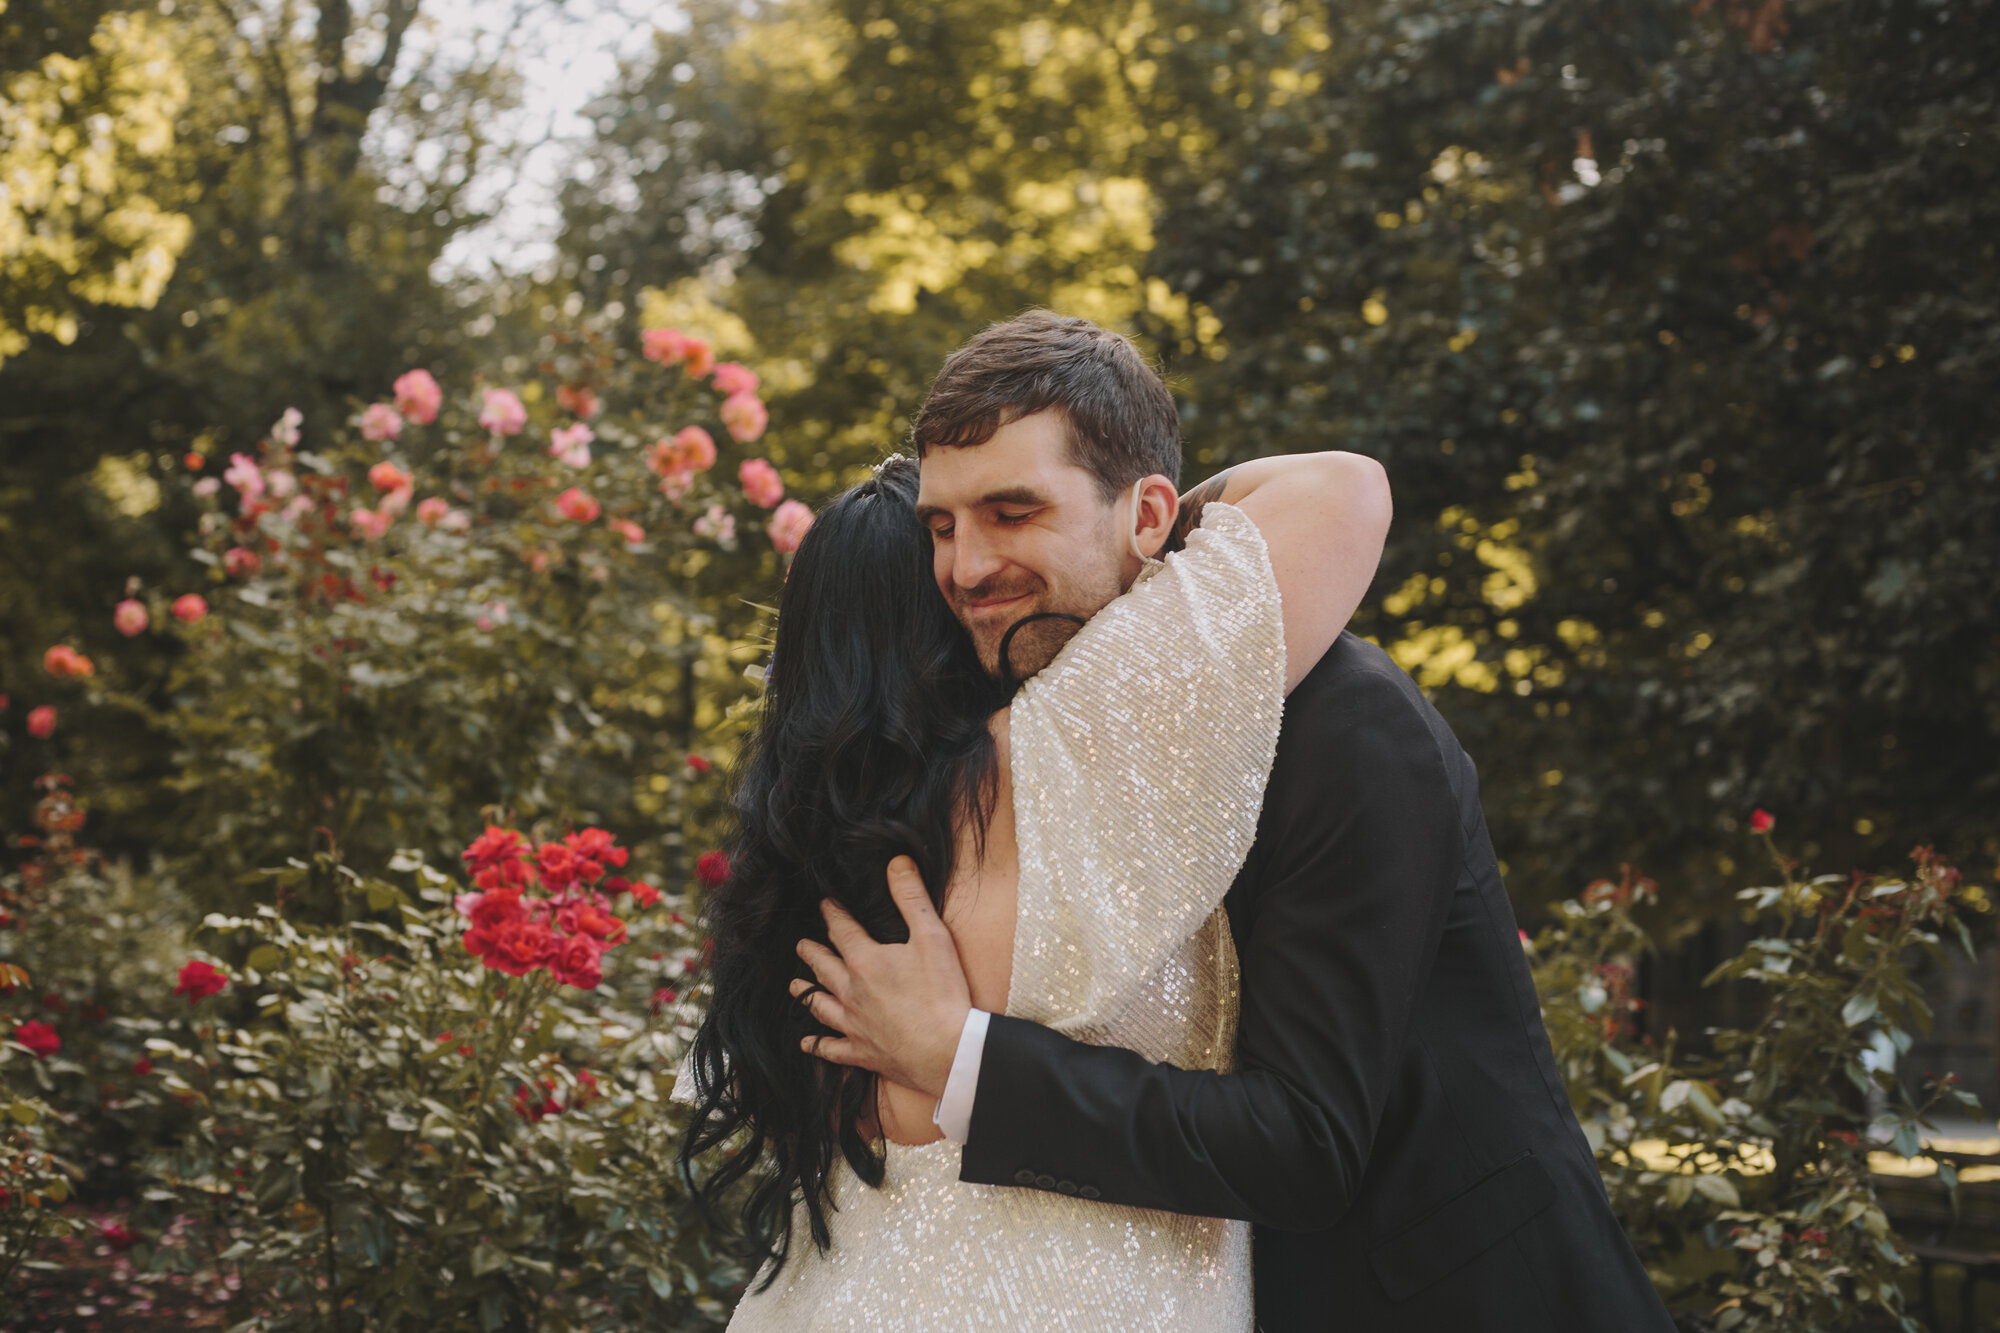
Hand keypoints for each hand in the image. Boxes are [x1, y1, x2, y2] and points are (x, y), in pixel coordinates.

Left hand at [791, 855, 969, 1097]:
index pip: (842, 930)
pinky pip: (831, 1048)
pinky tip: (807, 1044)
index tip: (825, 906)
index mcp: (866, 961)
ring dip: (805, 994)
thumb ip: (912, 898)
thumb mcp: (932, 937)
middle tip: (801, 945)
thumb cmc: (942, 993)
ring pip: (820, 1005)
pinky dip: (817, 1046)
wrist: (946, 1051)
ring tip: (793, 986)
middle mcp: (851, 991)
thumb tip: (896, 862)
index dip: (833, 915)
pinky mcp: (862, 1052)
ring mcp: (853, 1024)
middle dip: (811, 953)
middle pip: (824, 967)